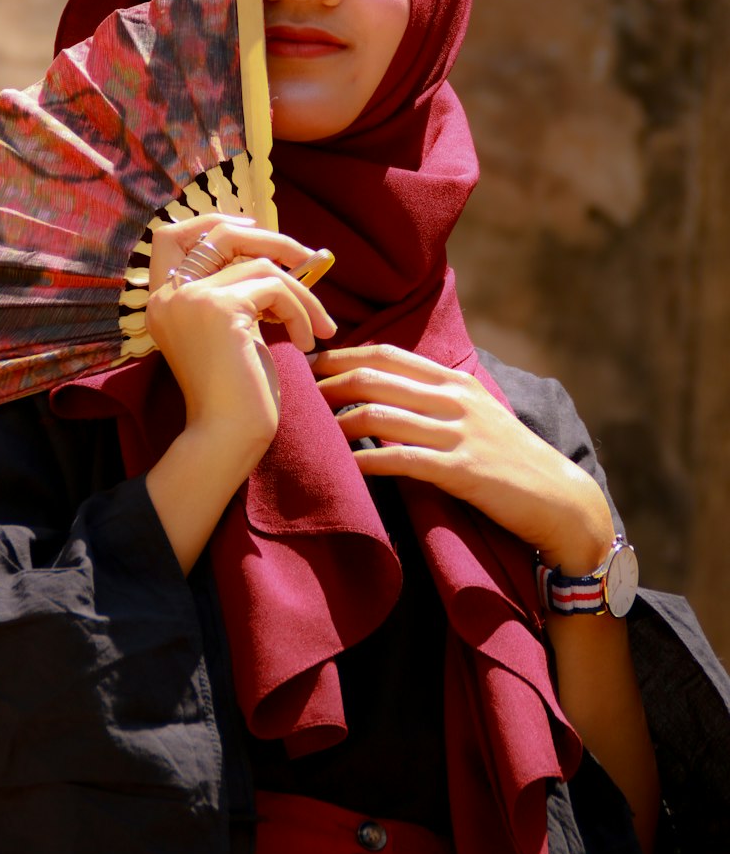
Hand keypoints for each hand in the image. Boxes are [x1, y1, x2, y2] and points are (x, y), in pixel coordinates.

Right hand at [146, 214, 336, 450]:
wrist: (227, 437)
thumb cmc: (237, 395)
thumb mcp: (235, 331)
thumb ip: (240, 292)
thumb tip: (284, 252)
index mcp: (162, 301)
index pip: (169, 236)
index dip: (211, 223)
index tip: (253, 231)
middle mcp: (167, 295)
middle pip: (217, 232)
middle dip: (269, 238)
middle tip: (307, 258)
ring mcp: (190, 298)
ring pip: (259, 264)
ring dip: (300, 293)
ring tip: (318, 327)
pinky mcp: (219, 308)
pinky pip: (275, 287)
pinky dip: (300, 311)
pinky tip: (306, 343)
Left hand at [312, 345, 613, 572]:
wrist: (559, 499)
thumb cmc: (509, 459)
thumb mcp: (475, 415)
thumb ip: (435, 400)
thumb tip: (385, 395)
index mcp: (454, 382)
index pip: (388, 355)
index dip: (344, 355)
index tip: (310, 362)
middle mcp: (454, 399)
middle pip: (375, 377)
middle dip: (329, 381)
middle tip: (295, 390)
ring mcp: (458, 433)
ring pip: (380, 414)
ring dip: (337, 419)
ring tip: (308, 427)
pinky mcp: (460, 471)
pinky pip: (400, 459)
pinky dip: (364, 459)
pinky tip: (343, 464)